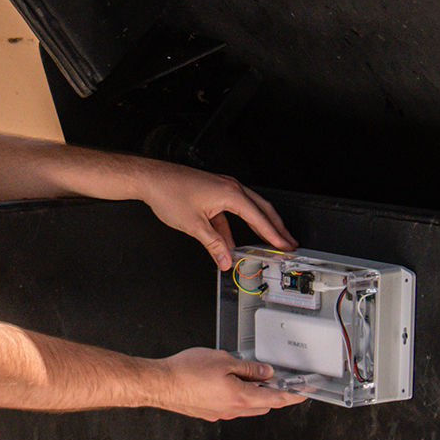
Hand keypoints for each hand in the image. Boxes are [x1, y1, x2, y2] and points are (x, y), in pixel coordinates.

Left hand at [136, 161, 295, 269]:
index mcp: (230, 193)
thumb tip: (226, 259)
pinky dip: (235, 225)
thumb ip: (214, 245)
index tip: (285, 246)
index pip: (260, 218)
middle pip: (261, 209)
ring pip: (248, 209)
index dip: (274, 235)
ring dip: (258, 225)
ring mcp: (221, 188)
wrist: (151, 179)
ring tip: (268, 241)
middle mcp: (229, 187)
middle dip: (276, 227)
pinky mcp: (212, 191)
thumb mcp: (194, 225)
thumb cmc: (169, 192)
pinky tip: (232, 241)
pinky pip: (230, 210)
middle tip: (288, 242)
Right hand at [152, 347, 308, 420]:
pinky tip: (227, 383)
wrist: (160, 384)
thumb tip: (265, 372)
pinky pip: (231, 407)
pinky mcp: (209, 413)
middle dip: (273, 393)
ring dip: (254, 395)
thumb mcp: (223, 360)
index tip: (304, 392)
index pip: (276, 398)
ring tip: (247, 376)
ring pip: (247, 407)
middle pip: (264, 404)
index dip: (293, 395)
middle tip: (275, 378)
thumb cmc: (186, 372)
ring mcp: (220, 414)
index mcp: (241, 397)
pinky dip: (237, 397)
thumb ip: (248, 367)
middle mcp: (233, 410)